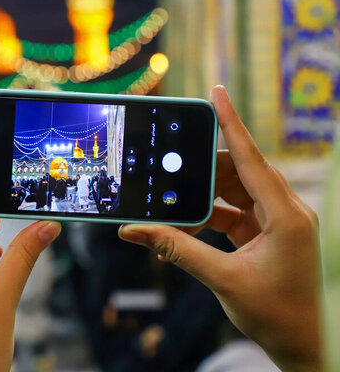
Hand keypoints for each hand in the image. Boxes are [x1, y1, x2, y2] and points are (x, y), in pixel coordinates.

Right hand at [118, 85, 320, 371]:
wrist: (304, 347)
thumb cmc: (276, 315)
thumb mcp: (222, 279)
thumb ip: (176, 249)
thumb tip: (134, 231)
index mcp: (286, 215)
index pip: (252, 158)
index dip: (231, 123)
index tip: (216, 93)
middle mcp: (286, 211)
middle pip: (239, 172)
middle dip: (201, 170)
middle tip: (169, 167)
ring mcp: (278, 222)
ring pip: (234, 191)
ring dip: (203, 197)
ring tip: (173, 206)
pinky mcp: (268, 234)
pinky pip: (234, 212)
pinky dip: (208, 216)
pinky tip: (186, 226)